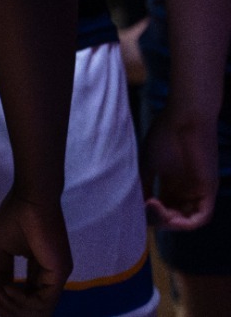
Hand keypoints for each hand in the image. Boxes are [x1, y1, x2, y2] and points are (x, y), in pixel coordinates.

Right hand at [0, 189, 69, 316]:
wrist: (29, 198)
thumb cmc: (15, 216)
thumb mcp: (2, 248)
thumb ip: (2, 270)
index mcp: (40, 270)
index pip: (28, 297)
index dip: (7, 302)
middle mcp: (52, 277)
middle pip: (34, 308)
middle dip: (9, 309)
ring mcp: (58, 275)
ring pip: (39, 309)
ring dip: (14, 306)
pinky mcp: (59, 272)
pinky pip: (43, 301)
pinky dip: (22, 301)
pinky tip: (6, 289)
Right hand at [142, 108, 218, 230]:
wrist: (185, 117)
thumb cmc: (165, 134)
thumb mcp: (148, 163)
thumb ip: (143, 184)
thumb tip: (133, 204)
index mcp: (173, 182)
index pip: (164, 206)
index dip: (150, 212)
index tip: (136, 206)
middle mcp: (187, 189)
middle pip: (176, 216)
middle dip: (160, 219)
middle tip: (146, 208)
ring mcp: (199, 190)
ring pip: (189, 220)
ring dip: (172, 223)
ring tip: (156, 212)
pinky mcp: (208, 190)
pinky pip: (202, 217)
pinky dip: (186, 223)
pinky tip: (169, 216)